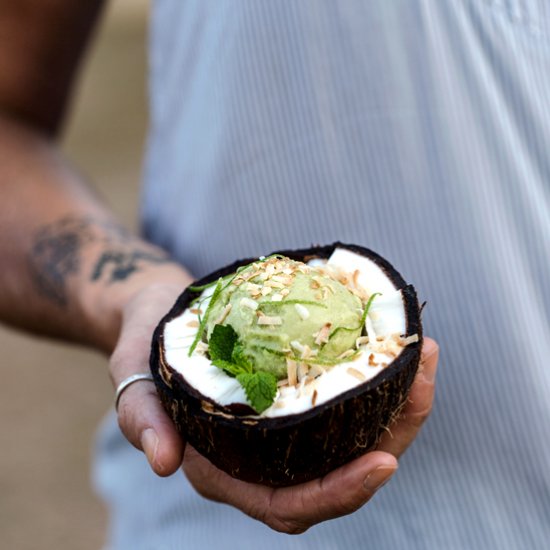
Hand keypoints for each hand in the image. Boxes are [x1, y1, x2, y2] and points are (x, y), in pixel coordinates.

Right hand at [112, 283, 438, 533]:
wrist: (159, 313)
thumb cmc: (146, 346)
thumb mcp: (133, 376)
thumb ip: (142, 417)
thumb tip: (162, 463)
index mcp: (225, 468)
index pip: (289, 502)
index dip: (339, 494)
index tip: (384, 462)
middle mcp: (262, 456)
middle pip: (339, 474)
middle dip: (391, 440)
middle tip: (422, 385)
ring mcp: (285, 424)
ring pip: (352, 436)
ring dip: (396, 406)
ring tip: (423, 357)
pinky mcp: (296, 393)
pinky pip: (345, 399)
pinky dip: (378, 380)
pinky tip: (396, 348)